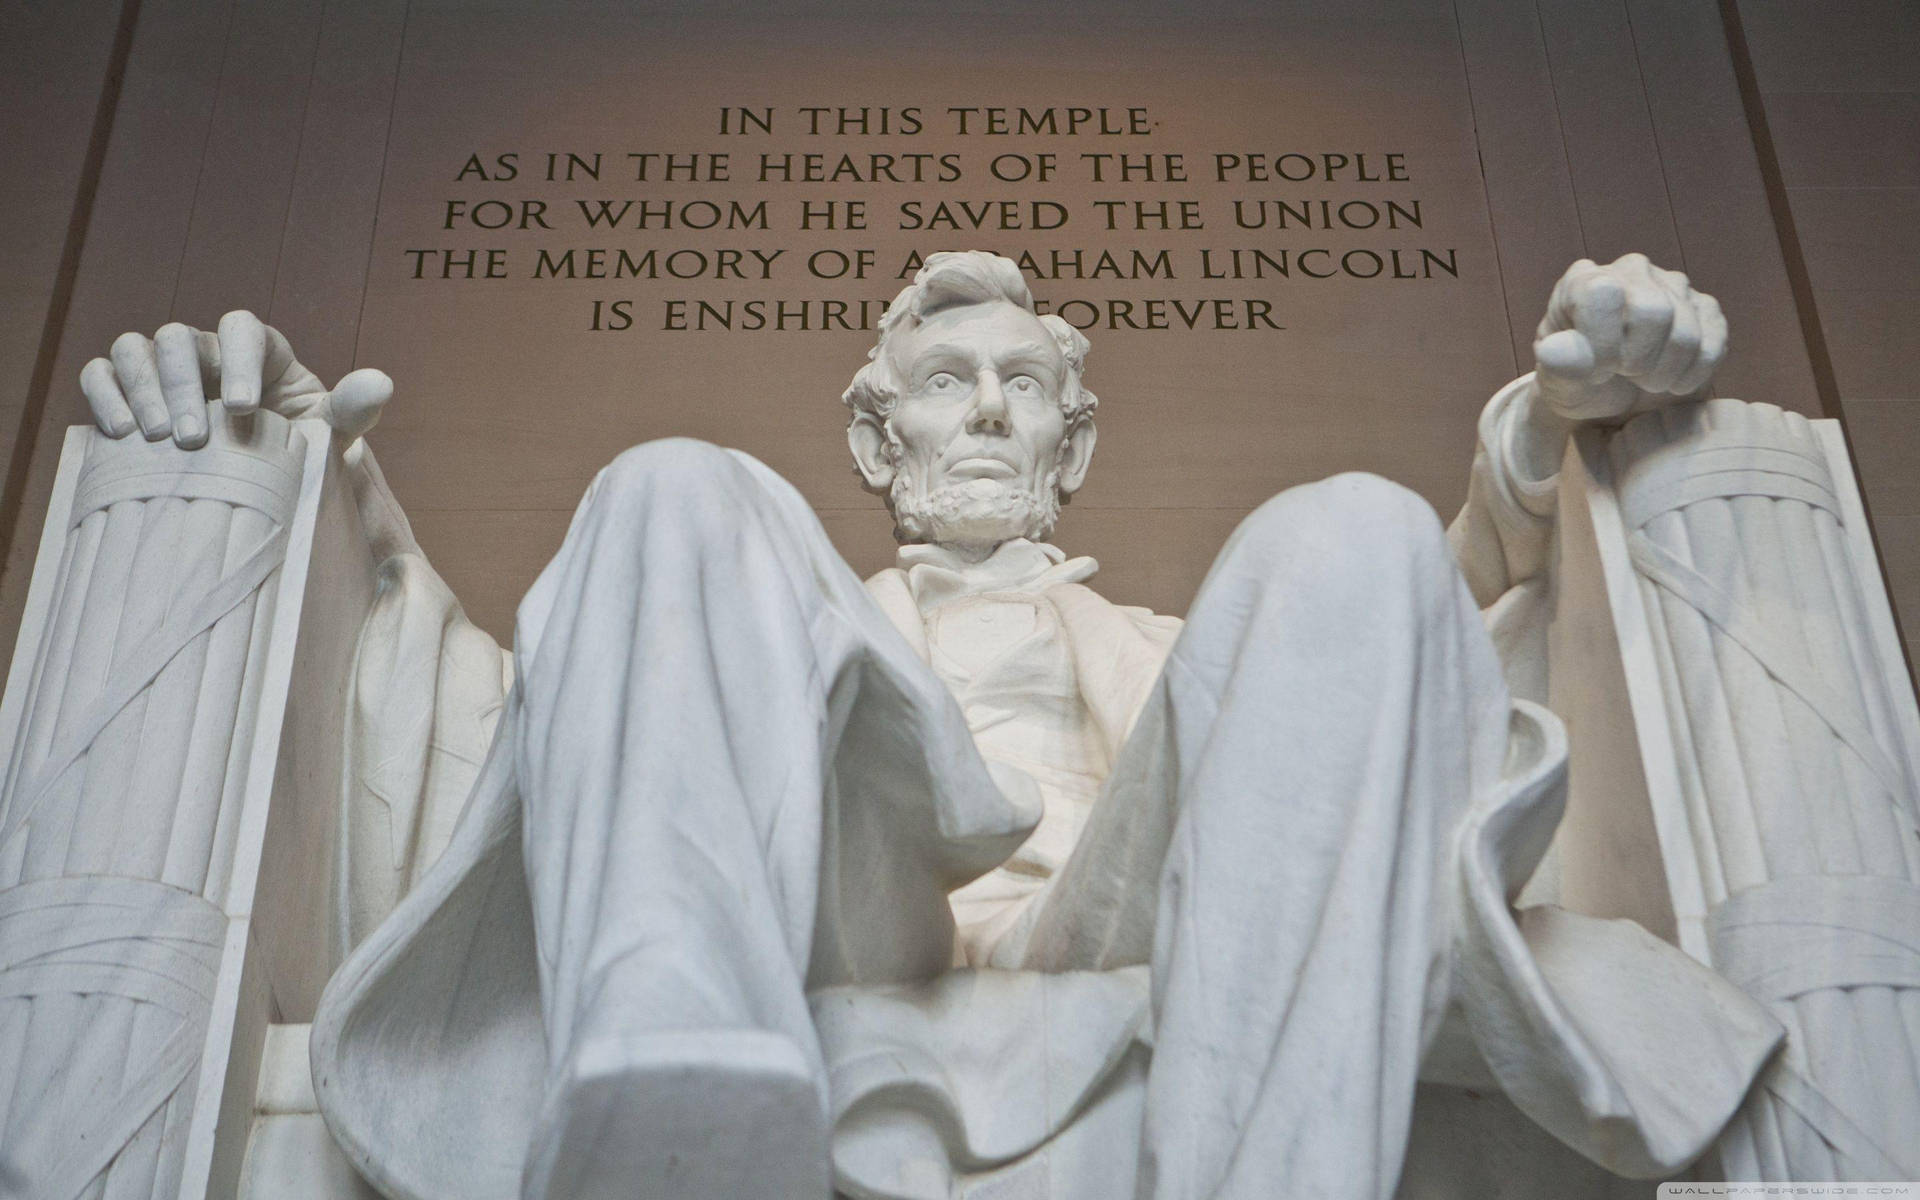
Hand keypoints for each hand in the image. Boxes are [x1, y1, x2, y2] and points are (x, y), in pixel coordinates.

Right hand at [82, 311, 390, 447]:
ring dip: (141, 388)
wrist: (265, 486)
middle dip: (182, 385)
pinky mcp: (130, 393)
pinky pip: (101, 373)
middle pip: (180, 338)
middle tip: (193, 440)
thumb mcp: (332, 435)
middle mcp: (207, 352)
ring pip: (135, 348)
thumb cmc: (300, 452)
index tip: (244, 408)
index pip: (242, 329)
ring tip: (155, 438)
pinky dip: (104, 394)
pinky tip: (121, 432)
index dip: (239, 359)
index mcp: (258, 352)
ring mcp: (164, 369)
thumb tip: (381, 383)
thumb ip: (353, 409)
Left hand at [1532, 254, 1726, 423]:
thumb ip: (1557, 368)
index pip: (1604, 294)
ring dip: (1663, 373)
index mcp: (1584, 280)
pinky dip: (1690, 375)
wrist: (1612, 401)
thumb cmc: (1578, 385)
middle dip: (1637, 360)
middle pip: (1654, 312)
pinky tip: (1670, 381)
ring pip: (1686, 333)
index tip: (1595, 370)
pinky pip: (1713, 345)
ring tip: (1642, 380)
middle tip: (1623, 375)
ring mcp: (1673, 285)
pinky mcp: (1706, 309)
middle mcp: (1632, 270)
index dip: (1603, 343)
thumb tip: (1552, 350)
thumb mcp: (1558, 385)